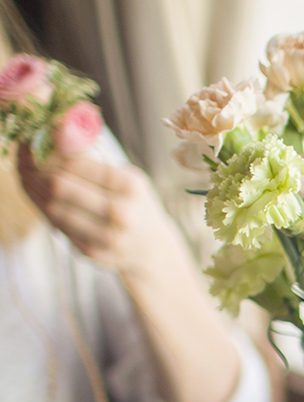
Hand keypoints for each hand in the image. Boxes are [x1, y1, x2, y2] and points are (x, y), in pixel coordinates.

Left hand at [17, 147, 176, 275]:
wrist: (153, 249)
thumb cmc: (135, 204)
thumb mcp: (127, 176)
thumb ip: (95, 155)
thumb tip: (57, 128)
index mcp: (130, 186)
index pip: (76, 163)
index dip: (52, 153)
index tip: (41, 146)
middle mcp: (121, 213)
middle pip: (59, 186)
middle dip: (39, 172)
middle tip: (31, 163)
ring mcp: (107, 236)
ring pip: (52, 208)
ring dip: (37, 191)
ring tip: (33, 179)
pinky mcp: (93, 252)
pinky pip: (57, 227)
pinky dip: (46, 210)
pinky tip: (46, 200)